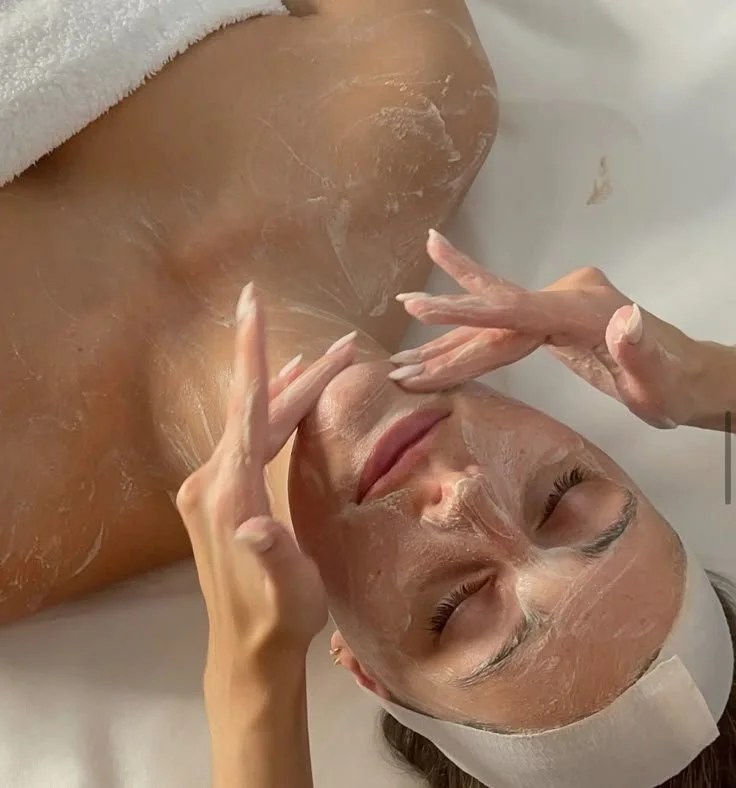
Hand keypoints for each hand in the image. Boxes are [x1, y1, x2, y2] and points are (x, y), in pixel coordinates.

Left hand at [176, 284, 355, 690]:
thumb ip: (271, 554)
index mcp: (230, 493)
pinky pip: (250, 440)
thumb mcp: (286, 589)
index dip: (254, 356)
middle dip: (302, 376)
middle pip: (259, 411)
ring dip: (291, 393)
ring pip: (256, 424)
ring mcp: (213, 486)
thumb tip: (257, 529)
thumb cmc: (277, 617)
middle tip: (345, 346)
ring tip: (326, 361)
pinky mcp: (221, 495)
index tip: (252, 306)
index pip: (247, 410)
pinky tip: (287, 397)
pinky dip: (273, 414)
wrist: (248, 648)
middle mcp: (212, 480)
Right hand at [390, 230, 706, 428]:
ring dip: (451, 333)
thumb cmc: (673, 387)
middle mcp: (564, 297)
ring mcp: (556, 305)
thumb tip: (626, 315)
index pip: (513, 310)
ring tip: (408, 334)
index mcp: (581, 309)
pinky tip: (446, 342)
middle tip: (404, 304)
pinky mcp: (552, 318)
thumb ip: (639, 349)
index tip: (422, 308)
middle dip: (447, 316)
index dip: (466, 312)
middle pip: (495, 307)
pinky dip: (472, 338)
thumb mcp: (661, 380)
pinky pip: (503, 327)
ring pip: (494, 318)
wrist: (686, 374)